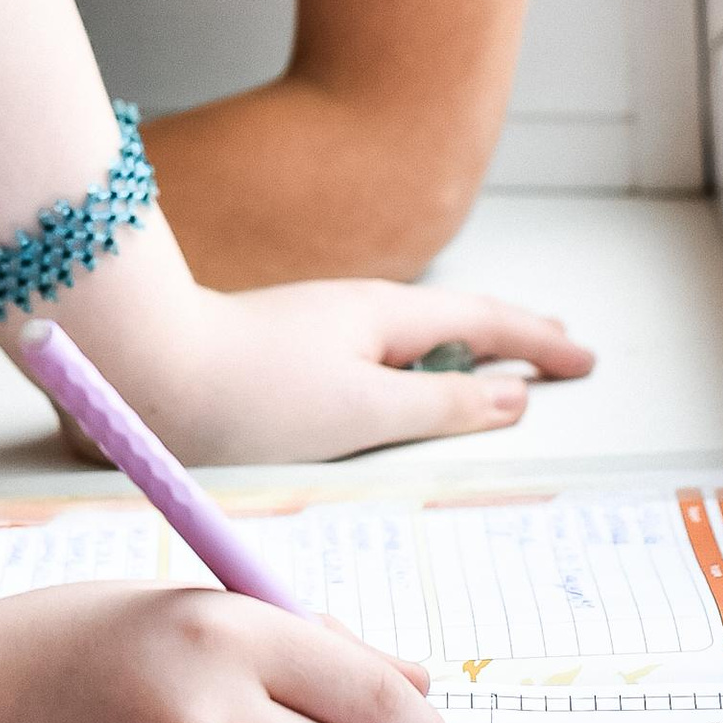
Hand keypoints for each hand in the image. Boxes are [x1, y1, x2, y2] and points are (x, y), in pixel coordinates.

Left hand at [28, 279, 593, 470]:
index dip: (538, 341)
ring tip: (489, 373)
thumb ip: (440, 403)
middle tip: (553, 346)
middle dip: (507, 334)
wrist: (140, 376)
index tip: (583, 357)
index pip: (483, 318)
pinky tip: (394, 397)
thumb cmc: (247, 391)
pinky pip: (367, 365)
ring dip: (455, 355)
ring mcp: (313, 335)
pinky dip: (405, 377)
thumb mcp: (365, 408)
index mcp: (382, 314)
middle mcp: (351, 315)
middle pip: (449, 319)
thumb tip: (509, 396)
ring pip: (405, 342)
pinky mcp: (277, 364)